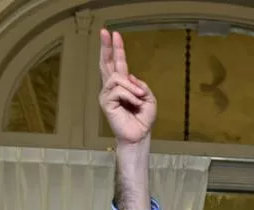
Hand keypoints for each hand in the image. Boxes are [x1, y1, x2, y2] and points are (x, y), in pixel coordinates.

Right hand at [98, 29, 155, 147]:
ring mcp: (107, 94)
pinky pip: (118, 90)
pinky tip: (134, 105)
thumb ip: (141, 84)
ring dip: (132, 87)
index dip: (116, 48)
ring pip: (117, 77)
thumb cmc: (143, 118)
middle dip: (106, 46)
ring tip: (140, 98)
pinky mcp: (106, 102)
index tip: (114, 33)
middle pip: (106, 63)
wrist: (140, 135)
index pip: (117, 63)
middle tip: (105, 31)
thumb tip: (129, 77)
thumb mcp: (149, 97)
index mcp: (123, 84)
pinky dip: (130, 96)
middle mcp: (112, 87)